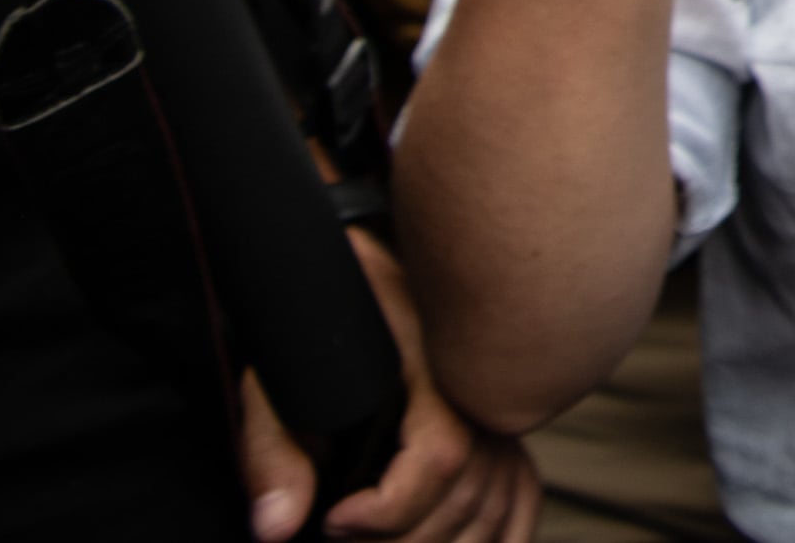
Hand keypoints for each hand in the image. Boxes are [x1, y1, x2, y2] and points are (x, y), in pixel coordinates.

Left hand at [240, 226, 541, 541]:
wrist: (369, 278)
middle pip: (467, 496)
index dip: (388, 509)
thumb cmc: (324, 327)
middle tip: (343, 539)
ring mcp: (500, 425)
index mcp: (432, 376)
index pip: (442, 459)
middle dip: (402, 541)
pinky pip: (521, 508)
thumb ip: (273, 454)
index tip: (334, 520)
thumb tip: (275, 528)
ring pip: (494, 510)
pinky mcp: (507, 446)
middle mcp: (479, 400)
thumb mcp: (280, 383)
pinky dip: (496, 540)